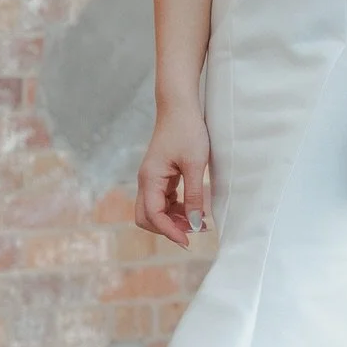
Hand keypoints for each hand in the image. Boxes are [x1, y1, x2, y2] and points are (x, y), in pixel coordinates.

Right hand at [135, 106, 210, 245]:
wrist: (179, 106)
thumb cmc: (187, 130)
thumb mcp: (195, 164)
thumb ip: (194, 195)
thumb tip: (194, 223)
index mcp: (150, 179)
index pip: (153, 216)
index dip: (170, 231)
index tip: (189, 241)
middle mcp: (146, 181)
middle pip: (146, 217)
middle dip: (167, 228)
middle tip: (193, 232)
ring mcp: (152, 178)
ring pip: (156, 210)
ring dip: (174, 219)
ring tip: (200, 222)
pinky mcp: (161, 174)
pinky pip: (163, 199)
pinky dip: (176, 208)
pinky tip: (194, 208)